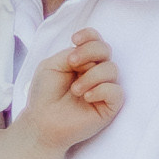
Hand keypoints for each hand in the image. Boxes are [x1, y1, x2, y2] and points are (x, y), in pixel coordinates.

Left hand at [20, 31, 122, 154]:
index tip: (74, 40)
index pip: (95, 40)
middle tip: (71, 63)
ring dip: (91, 76)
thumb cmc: (44, 95)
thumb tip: (91, 58)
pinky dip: (101, 90)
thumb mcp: (51, 65)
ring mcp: (103, 88)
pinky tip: (86, 97)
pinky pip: (116, 91)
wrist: (41, 122)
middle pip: (106, 50)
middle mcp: (95, 72)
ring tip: (75, 90)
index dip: (89, 36)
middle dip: (89, 52)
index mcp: (82, 61)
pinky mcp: (109, 106)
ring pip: (112, 69)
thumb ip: (71, 54)